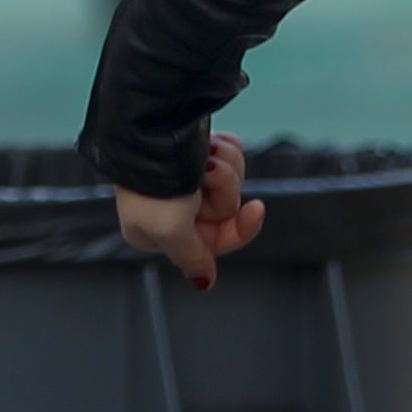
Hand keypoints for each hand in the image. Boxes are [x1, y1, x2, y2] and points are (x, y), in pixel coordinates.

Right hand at [113, 130, 265, 289]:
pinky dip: (224, 147)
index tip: (257, 210)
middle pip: (226, 210)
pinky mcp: (196, 149)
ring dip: (223, 167)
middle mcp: (172, 208)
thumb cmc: (156, 186)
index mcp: (158, 234)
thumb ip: (191, 257)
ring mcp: (187, 178)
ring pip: (231, 180)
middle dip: (224, 189)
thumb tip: (203, 282)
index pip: (214, 244)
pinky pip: (229, 154)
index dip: (239, 229)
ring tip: (202, 156)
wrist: (154, 130)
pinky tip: (208, 141)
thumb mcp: (171, 232)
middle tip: (207, 175)